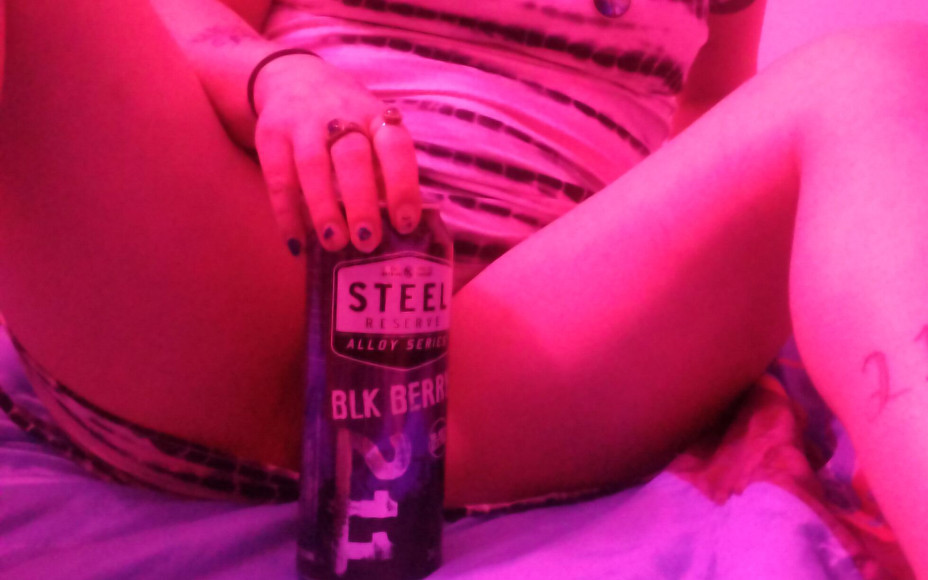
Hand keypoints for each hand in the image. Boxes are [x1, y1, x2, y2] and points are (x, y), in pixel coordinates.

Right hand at [251, 51, 420, 254]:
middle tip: (367, 242)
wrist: (292, 77)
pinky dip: (287, 214)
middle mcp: (340, 115)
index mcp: (375, 117)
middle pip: (352, 158)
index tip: (405, 223)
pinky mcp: (270, 135)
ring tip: (334, 243)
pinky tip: (297, 243)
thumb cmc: (346, 118)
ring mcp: (302, 124)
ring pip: (312, 166)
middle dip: (361, 202)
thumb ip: (384, 168)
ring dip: (324, 208)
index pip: (395, 147)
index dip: (402, 185)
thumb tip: (397, 228)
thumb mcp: (371, 129)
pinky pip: (278, 178)